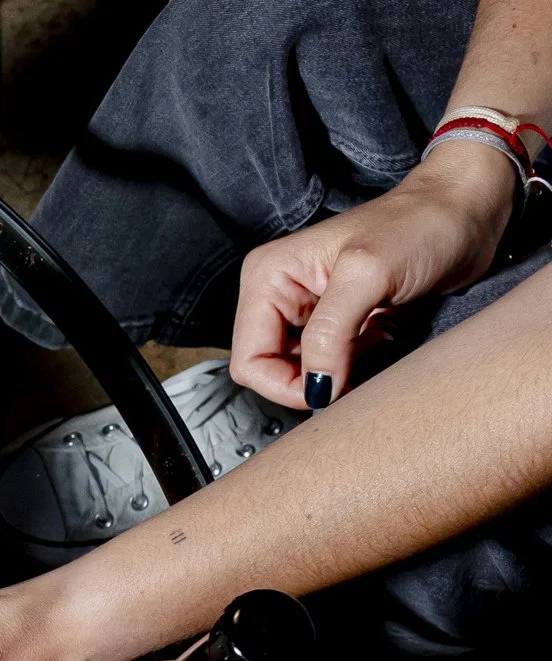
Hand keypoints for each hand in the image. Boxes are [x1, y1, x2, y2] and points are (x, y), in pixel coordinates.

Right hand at [229, 141, 516, 408]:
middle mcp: (280, 293)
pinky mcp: (336, 319)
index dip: (285, 385)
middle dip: (312, 382)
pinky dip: (352, 366)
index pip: (250, 359)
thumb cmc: (423, 223)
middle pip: (270, 370)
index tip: (330, 392)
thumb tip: (314, 389)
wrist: (468, 210)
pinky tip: (377, 342)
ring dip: (336, 375)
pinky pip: (328, 363)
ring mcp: (307, 308)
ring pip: (300, 371)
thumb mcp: (369, 275)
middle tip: (355, 375)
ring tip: (372, 347)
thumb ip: (330, 334)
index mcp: (269, 277)